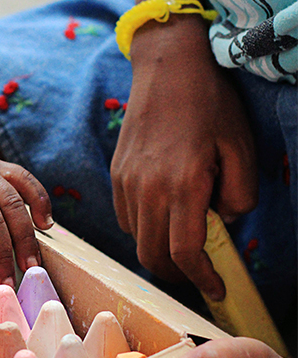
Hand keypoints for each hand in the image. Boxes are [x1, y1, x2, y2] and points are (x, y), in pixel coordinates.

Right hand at [110, 18, 257, 299]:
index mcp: (182, 184)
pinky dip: (142, 228)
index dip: (201, 279)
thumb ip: (239, 194)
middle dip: (176, 274)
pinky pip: (124, 215)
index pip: (185, 252)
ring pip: (135, 238)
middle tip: (198, 273)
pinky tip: (160, 214)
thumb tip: (223, 221)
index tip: (216, 289)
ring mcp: (126, 181)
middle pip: (152, 254)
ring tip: (181, 242)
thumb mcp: (241, 146)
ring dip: (158, 251)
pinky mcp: (116, 173)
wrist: (166, 68)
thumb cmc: (209, 103)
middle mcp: (147, 188)